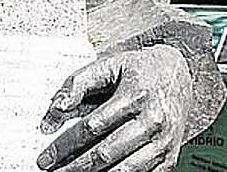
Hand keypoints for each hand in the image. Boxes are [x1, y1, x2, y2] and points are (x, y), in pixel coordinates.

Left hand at [36, 45, 191, 171]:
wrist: (180, 74)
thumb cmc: (139, 70)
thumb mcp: (109, 65)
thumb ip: (79, 83)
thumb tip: (57, 107)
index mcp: (135, 96)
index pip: (92, 127)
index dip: (65, 145)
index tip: (46, 157)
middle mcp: (152, 122)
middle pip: (107, 153)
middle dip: (76, 167)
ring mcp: (164, 143)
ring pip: (125, 171)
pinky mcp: (170, 157)